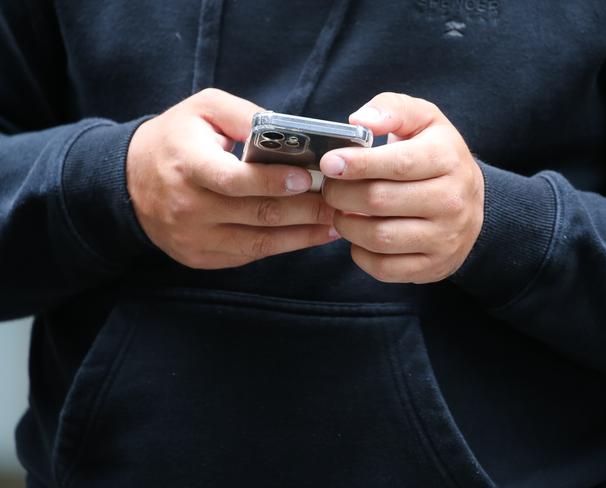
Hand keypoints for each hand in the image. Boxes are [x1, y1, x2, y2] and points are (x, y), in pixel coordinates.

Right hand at [127, 89, 337, 268]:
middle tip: (337, 201)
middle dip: (304, 210)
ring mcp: (193, 238)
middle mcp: (188, 207)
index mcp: (187, 165)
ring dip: (302, 235)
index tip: (307, 178)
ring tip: (333, 223)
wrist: (129, 182)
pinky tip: (307, 236)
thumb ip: (246, 116)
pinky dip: (282, 247)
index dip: (273, 182)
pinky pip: (248, 256)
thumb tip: (291, 133)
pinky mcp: (200, 257)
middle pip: (256, 214)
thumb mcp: (203, 110)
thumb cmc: (174, 140)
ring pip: (258, 243)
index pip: (234, 180)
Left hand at [320, 92, 483, 283]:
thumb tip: (360, 121)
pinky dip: (360, 254)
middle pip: (380, 201)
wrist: (470, 203)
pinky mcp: (434, 266)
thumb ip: (391, 110)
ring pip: (379, 237)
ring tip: (341, 211)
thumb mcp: (422, 120)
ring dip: (347, 225)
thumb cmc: (435, 156)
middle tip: (330, 188)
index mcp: (448, 158)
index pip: (398, 164)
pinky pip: (384, 268)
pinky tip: (358, 236)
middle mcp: (452, 200)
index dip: (357, 164)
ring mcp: (445, 238)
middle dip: (342, 195)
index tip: (329, 163)